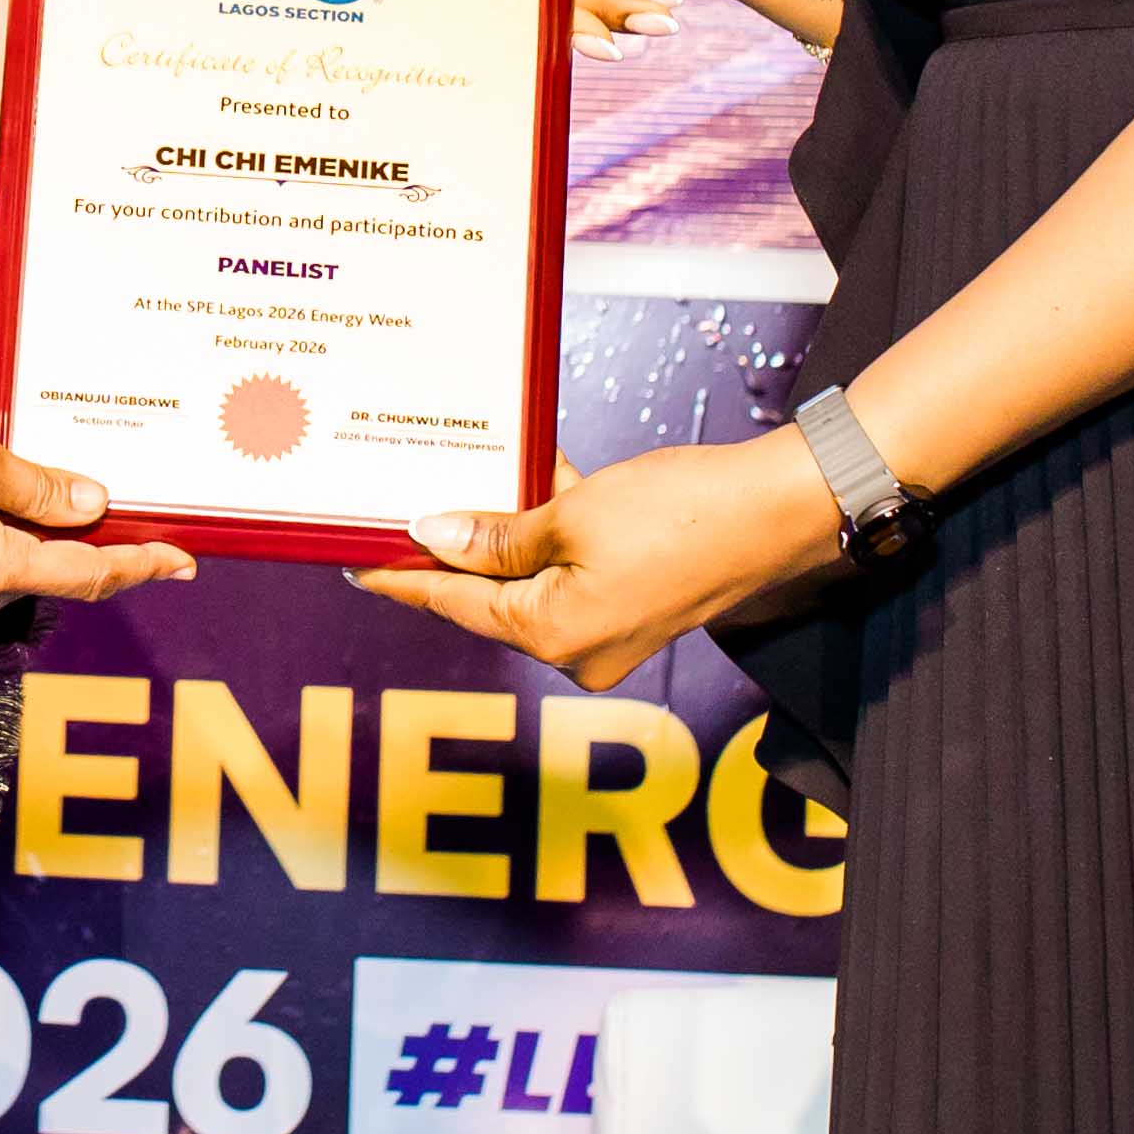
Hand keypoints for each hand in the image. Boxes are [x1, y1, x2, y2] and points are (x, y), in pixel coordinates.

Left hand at [350, 434, 838, 690]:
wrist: (778, 510)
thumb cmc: (683, 512)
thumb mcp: (571, 516)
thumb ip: (497, 535)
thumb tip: (436, 537)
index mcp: (553, 635)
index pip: (452, 605)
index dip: (400, 578)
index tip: (356, 565)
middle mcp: (577, 649)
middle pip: (489, 596)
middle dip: (451, 550)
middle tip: (395, 515)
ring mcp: (609, 633)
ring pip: (531, 578)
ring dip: (503, 534)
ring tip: (459, 492)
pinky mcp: (634, 606)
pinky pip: (572, 569)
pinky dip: (551, 533)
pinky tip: (531, 483)